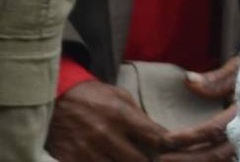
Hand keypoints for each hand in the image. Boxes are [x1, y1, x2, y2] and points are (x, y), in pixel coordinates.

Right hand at [46, 79, 170, 161]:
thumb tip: (159, 135)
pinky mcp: (70, 160)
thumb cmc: (93, 96)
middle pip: (139, 160)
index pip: (155, 137)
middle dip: (147, 160)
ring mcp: (87, 151)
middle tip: (149, 156)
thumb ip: (139, 116)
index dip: (169, 146)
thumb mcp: (120, 97)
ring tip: (126, 156)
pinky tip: (107, 159)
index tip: (173, 148)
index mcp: (121, 115)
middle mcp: (105, 135)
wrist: (54, 99)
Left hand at [158, 58, 237, 158]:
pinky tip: (198, 161)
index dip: (188, 137)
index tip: (164, 140)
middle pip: (216, 154)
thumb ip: (217, 78)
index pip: (214, 129)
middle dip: (186, 159)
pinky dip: (214, 161)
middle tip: (159, 160)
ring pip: (224, 159)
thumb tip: (187, 81)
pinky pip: (231, 158)